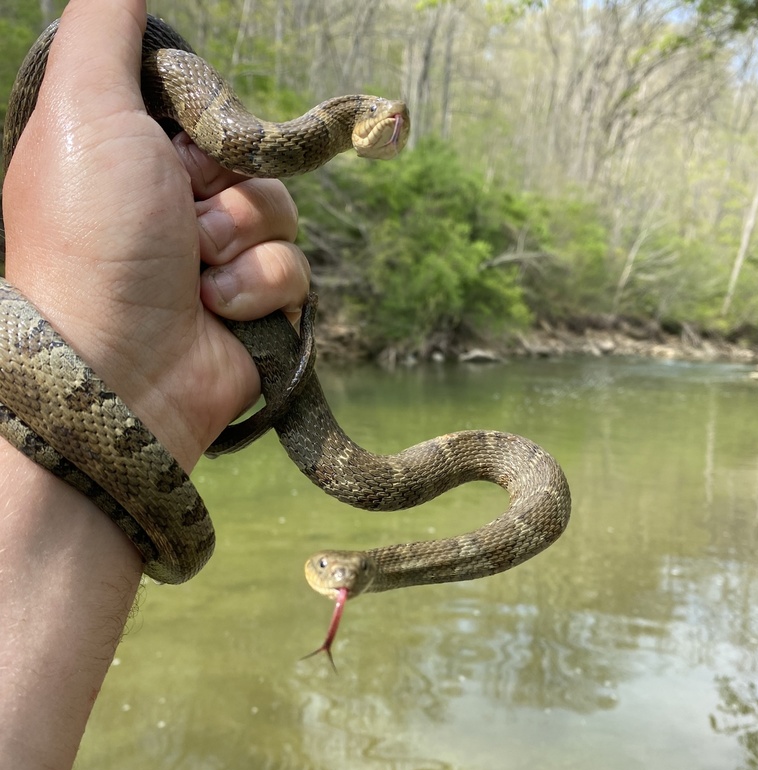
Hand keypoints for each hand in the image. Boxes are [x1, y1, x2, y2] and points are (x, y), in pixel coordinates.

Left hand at [2, 0, 310, 472]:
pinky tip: (216, 311)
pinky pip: (293, 273)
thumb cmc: (91, 237)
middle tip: (180, 221)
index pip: (207, 113)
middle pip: (251, 160)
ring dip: (241, 241)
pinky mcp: (252, 312)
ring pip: (280, 214)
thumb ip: (105, 28)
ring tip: (195, 275)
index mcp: (132, 158)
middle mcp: (173, 208)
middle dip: (224, 189)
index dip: (206, 127)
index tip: (178, 150)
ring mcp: (215, 264)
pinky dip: (259, 289)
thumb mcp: (84, 106)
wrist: (118, 367)